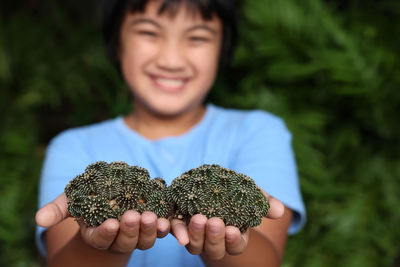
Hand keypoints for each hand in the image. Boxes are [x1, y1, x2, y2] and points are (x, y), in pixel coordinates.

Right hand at [35, 193, 169, 252]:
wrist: (112, 195)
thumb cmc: (89, 198)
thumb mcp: (72, 200)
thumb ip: (58, 209)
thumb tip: (39, 219)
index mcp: (97, 234)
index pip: (100, 238)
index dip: (105, 233)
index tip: (109, 224)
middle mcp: (117, 238)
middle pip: (124, 241)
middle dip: (129, 230)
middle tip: (133, 216)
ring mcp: (136, 234)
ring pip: (143, 240)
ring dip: (148, 231)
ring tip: (150, 217)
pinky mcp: (151, 226)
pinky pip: (159, 231)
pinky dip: (163, 228)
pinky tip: (166, 221)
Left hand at [171, 194, 284, 259]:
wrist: (213, 186)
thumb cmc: (237, 193)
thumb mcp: (252, 194)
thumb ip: (264, 202)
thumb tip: (278, 211)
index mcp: (234, 236)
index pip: (236, 245)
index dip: (234, 240)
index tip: (232, 231)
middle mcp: (215, 241)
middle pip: (214, 249)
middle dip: (213, 238)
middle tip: (213, 222)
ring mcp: (196, 236)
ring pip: (194, 244)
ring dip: (194, 234)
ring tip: (197, 219)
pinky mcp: (181, 226)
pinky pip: (176, 231)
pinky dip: (174, 230)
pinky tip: (170, 223)